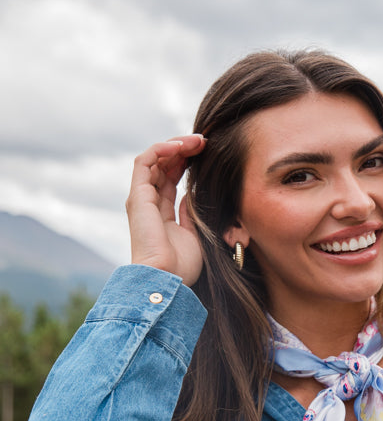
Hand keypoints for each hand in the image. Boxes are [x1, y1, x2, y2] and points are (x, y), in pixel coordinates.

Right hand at [125, 134, 206, 285]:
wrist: (166, 279)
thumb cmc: (182, 266)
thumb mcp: (195, 233)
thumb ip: (192, 213)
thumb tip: (192, 195)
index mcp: (161, 213)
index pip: (170, 178)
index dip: (187, 163)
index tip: (207, 155)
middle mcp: (148, 203)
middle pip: (163, 166)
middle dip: (184, 150)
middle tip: (205, 143)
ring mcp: (141, 198)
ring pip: (154, 159)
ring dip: (176, 146)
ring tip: (197, 141)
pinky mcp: (138, 195)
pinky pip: (145, 161)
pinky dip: (162, 149)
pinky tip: (182, 147)